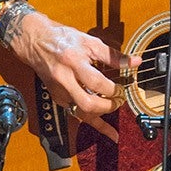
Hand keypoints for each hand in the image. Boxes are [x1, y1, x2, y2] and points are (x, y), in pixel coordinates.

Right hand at [4, 9, 140, 141]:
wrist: (36, 42)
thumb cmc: (63, 39)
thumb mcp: (90, 42)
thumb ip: (113, 55)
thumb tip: (134, 62)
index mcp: (73, 62)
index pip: (96, 82)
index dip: (113, 89)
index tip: (122, 88)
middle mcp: (65, 80)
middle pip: (87, 103)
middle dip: (107, 107)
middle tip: (120, 101)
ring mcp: (60, 91)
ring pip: (80, 113)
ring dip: (100, 121)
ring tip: (114, 126)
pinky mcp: (58, 98)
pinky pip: (76, 113)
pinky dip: (91, 122)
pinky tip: (105, 130)